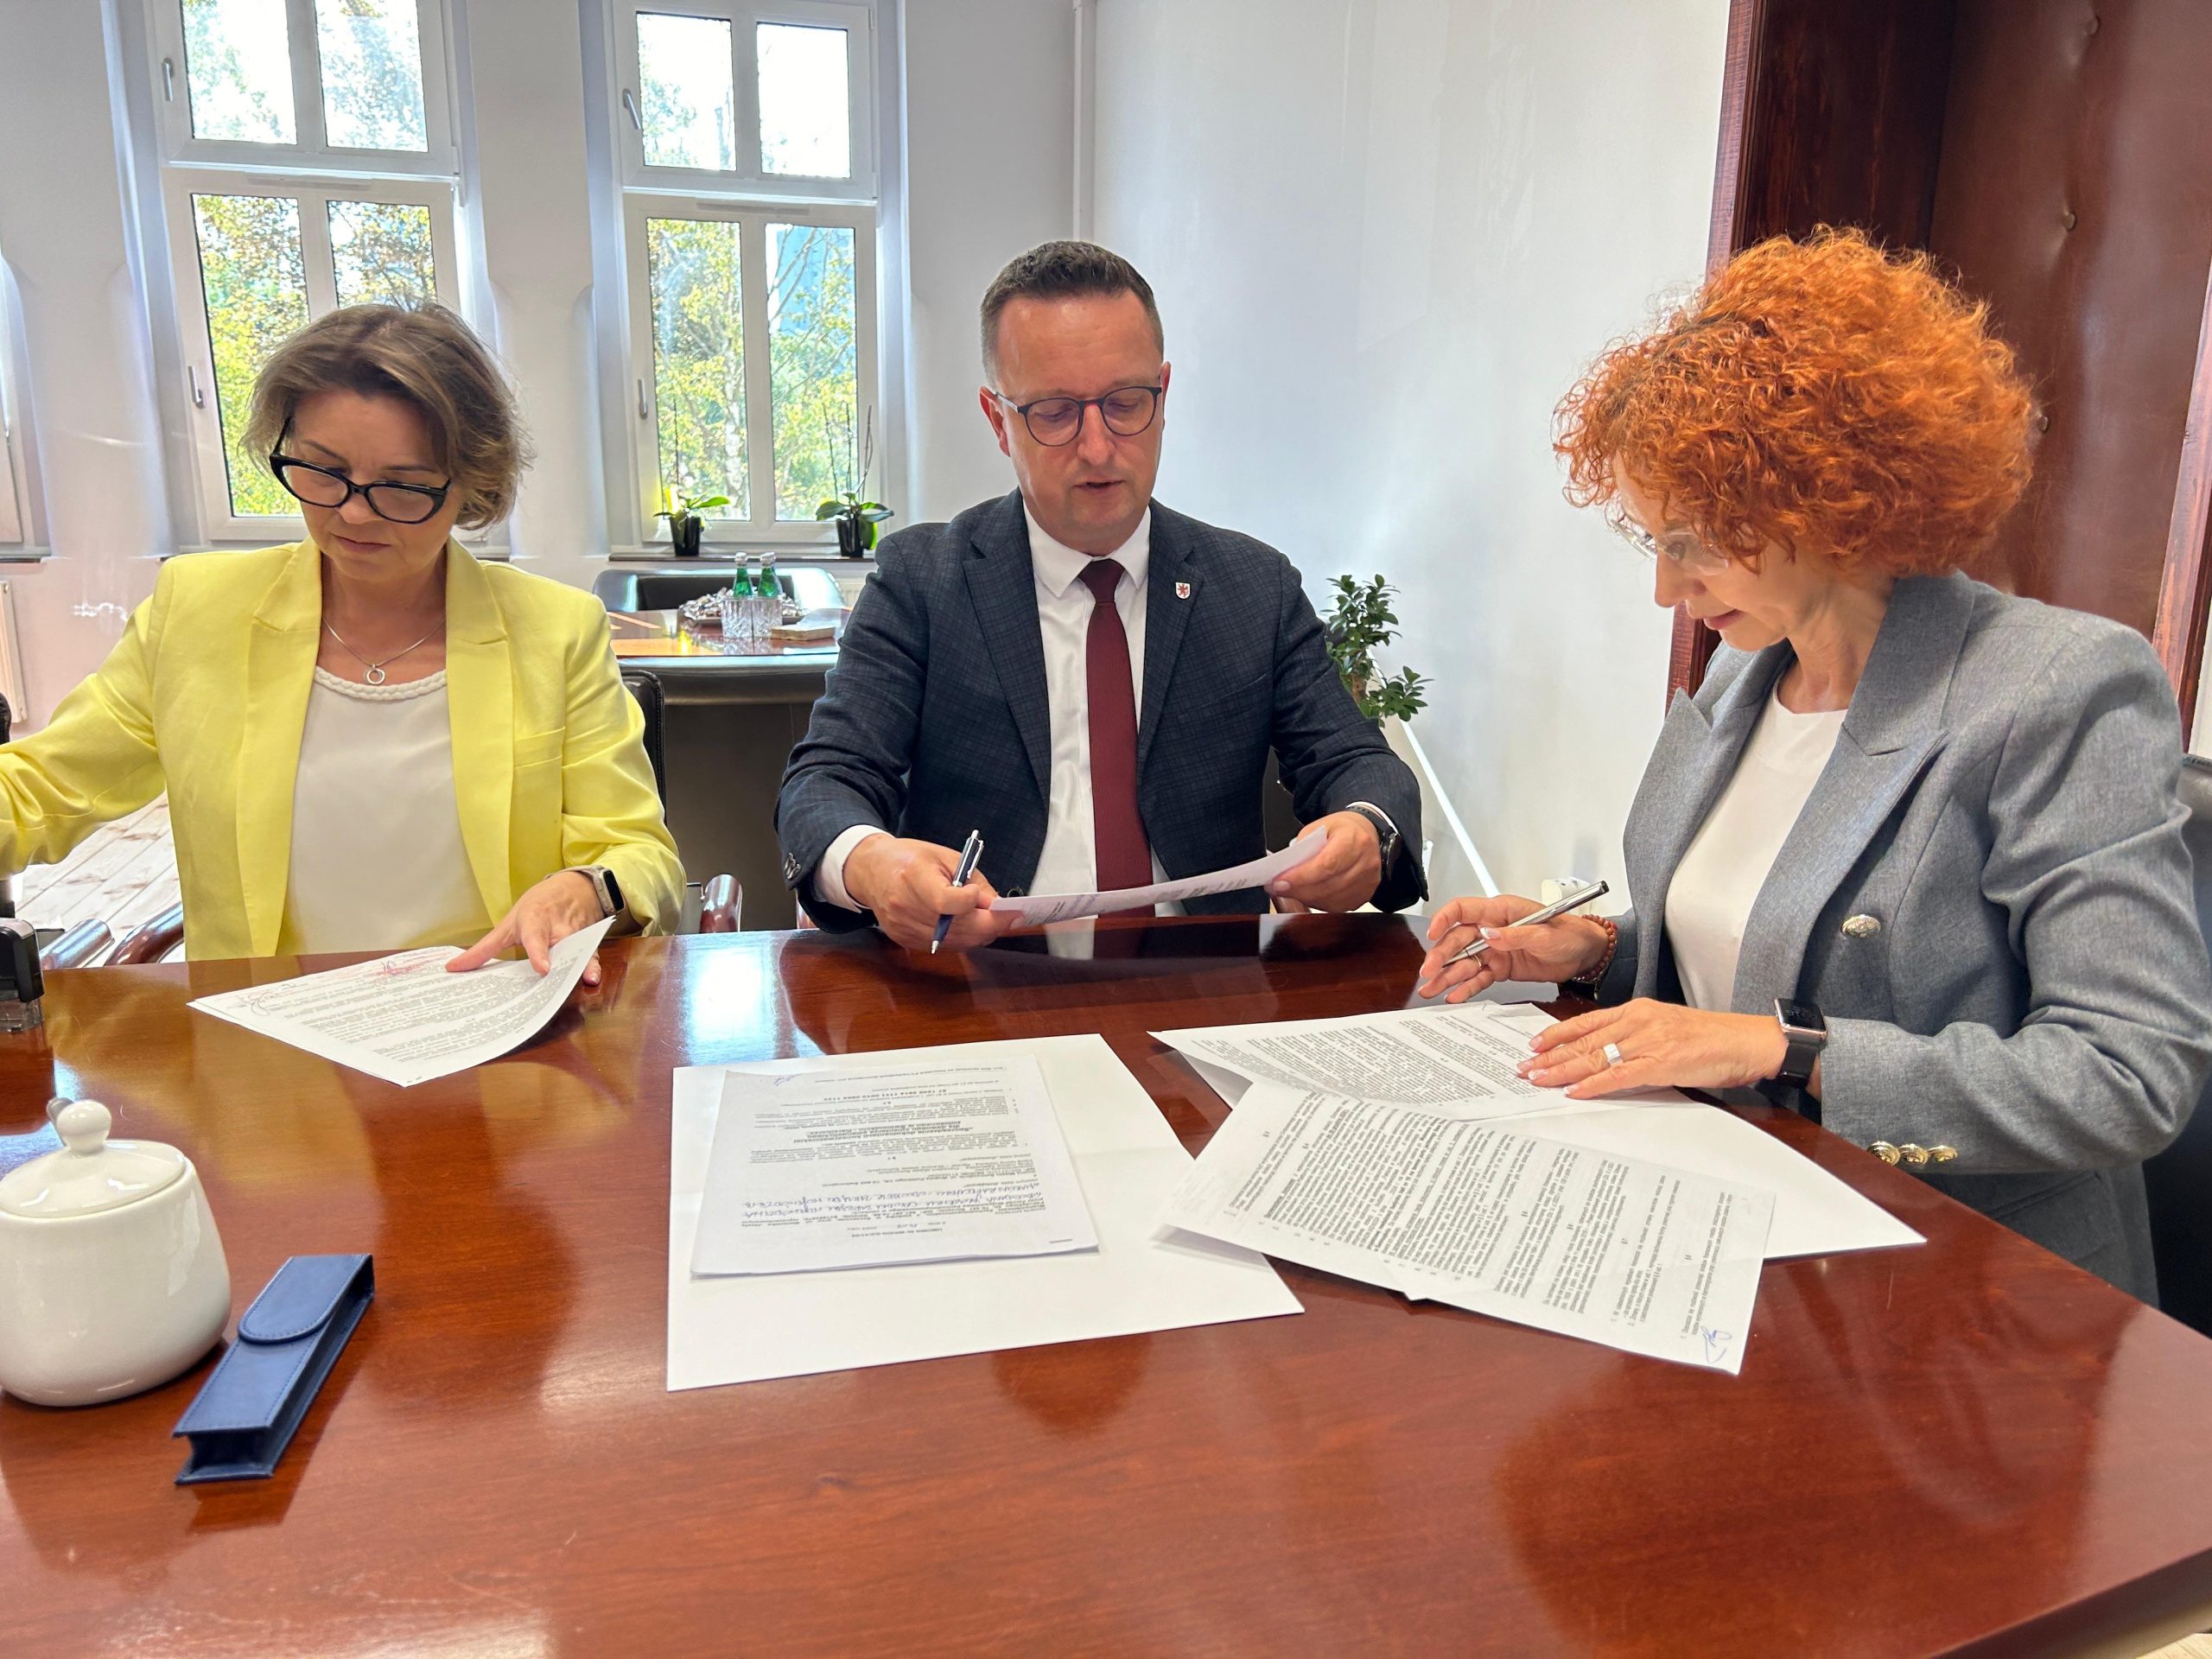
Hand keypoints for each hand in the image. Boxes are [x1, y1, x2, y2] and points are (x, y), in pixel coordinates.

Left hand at [449, 871, 606, 983]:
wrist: (573, 888)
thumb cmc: (537, 907)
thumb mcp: (509, 923)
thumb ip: (485, 949)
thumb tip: (453, 968)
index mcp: (534, 920)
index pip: (535, 937)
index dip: (538, 952)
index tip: (542, 968)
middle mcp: (557, 927)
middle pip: (558, 947)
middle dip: (557, 966)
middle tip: (549, 988)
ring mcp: (575, 934)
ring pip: (577, 952)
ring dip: (581, 966)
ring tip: (587, 980)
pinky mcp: (588, 942)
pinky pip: (589, 957)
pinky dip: (592, 967)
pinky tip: (593, 978)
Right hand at [844, 834, 1017, 953]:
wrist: (873, 871)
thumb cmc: (910, 859)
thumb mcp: (946, 857)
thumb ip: (974, 880)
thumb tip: (998, 905)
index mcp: (912, 876)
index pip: (945, 901)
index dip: (971, 902)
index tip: (982, 895)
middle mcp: (904, 905)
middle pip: (955, 927)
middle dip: (989, 924)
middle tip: (1009, 916)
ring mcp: (902, 927)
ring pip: (954, 942)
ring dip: (979, 933)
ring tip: (991, 919)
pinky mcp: (904, 940)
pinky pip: (944, 947)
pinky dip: (962, 938)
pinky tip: (968, 925)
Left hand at [1270, 811, 1382, 912]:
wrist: (1365, 833)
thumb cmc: (1342, 830)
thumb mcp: (1319, 827)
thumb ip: (1304, 848)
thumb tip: (1286, 871)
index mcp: (1354, 840)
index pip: (1327, 865)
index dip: (1301, 877)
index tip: (1280, 882)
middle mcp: (1365, 862)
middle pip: (1328, 886)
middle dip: (1299, 890)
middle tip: (1278, 888)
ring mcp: (1368, 881)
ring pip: (1332, 900)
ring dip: (1307, 898)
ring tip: (1292, 890)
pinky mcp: (1365, 895)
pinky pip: (1338, 907)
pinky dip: (1319, 903)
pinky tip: (1309, 894)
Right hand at [1418, 895, 1610, 1000]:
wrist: (1585, 954)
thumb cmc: (1570, 933)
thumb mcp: (1545, 933)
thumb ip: (1515, 935)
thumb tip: (1488, 934)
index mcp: (1501, 911)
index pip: (1463, 910)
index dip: (1444, 919)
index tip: (1433, 933)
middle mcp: (1493, 929)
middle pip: (1458, 940)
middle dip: (1441, 957)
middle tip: (1429, 972)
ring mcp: (1495, 950)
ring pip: (1464, 962)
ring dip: (1447, 976)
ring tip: (1433, 989)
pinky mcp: (1500, 968)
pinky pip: (1479, 978)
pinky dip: (1466, 988)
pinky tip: (1455, 995)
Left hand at [1517, 999, 1787, 1099]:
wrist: (1746, 1041)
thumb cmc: (1711, 1038)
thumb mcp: (1666, 1028)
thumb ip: (1637, 1037)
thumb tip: (1609, 1055)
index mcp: (1638, 1010)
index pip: (1586, 1021)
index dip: (1557, 1033)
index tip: (1534, 1044)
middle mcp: (1638, 1021)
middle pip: (1583, 1040)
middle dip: (1550, 1055)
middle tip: (1523, 1066)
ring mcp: (1648, 1041)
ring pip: (1594, 1056)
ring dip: (1562, 1070)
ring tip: (1537, 1079)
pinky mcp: (1661, 1062)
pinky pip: (1618, 1075)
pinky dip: (1593, 1084)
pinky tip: (1573, 1092)